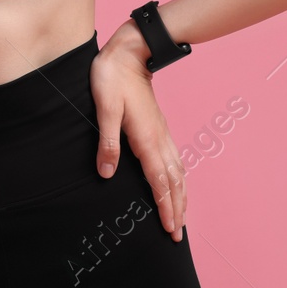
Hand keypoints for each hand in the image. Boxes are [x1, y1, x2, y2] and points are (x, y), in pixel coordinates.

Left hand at [90, 24, 187, 241]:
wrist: (129, 52)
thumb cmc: (112, 78)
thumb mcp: (105, 108)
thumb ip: (108, 142)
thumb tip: (106, 174)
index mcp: (146, 138)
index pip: (159, 181)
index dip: (165, 207)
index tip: (170, 228)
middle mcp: (159, 138)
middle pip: (173, 181)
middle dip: (177, 209)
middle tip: (177, 235)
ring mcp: (162, 132)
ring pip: (177, 171)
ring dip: (181, 196)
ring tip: (181, 217)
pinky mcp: (159, 127)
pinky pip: (174, 160)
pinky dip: (178, 179)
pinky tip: (177, 183)